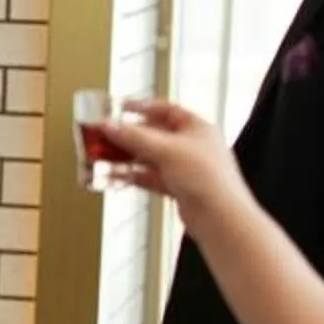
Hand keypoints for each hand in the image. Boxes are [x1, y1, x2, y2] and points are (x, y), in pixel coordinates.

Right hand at [99, 98, 251, 234]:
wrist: (219, 217)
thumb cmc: (207, 178)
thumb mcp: (166, 150)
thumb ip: (134, 137)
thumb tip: (110, 126)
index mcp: (197, 128)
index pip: (166, 109)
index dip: (142, 107)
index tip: (120, 107)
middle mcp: (192, 146)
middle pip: (154, 134)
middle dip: (128, 135)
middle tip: (106, 135)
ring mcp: (185, 168)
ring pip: (150, 158)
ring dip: (127, 157)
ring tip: (104, 156)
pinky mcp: (178, 188)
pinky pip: (150, 177)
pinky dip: (133, 176)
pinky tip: (115, 176)